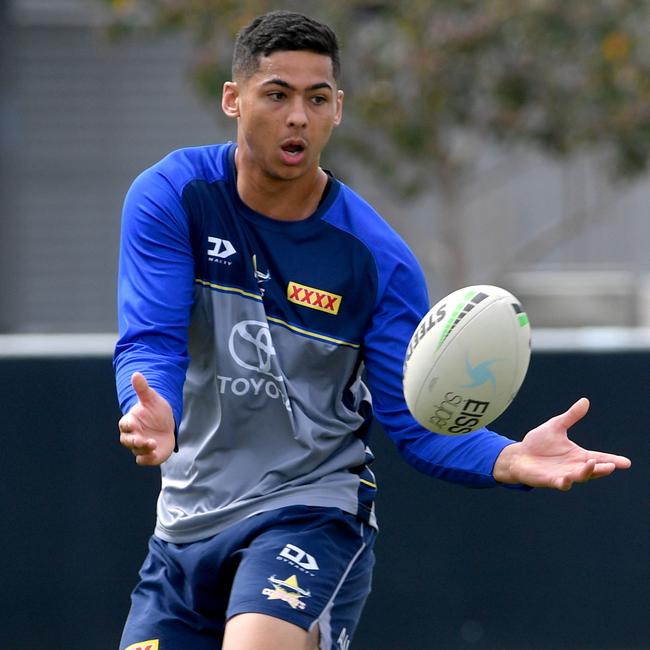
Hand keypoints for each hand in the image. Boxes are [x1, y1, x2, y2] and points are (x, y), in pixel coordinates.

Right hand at [118, 372, 174, 465]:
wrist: (167, 425)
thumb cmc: (156, 411)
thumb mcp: (151, 399)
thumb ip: (142, 389)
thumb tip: (136, 374)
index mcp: (131, 421)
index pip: (124, 424)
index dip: (127, 425)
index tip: (132, 424)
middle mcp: (133, 435)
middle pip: (127, 440)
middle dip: (134, 441)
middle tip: (143, 440)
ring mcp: (140, 446)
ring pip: (136, 451)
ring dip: (144, 449)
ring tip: (154, 444)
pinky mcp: (149, 455)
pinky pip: (143, 460)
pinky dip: (147, 459)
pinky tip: (154, 454)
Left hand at [493, 397, 630, 489]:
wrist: (519, 455)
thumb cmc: (538, 443)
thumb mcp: (556, 426)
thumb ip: (571, 416)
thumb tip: (585, 401)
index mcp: (577, 455)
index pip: (599, 458)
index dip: (612, 460)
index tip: (626, 462)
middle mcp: (573, 467)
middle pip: (592, 470)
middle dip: (602, 468)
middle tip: (612, 465)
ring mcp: (563, 475)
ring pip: (578, 477)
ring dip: (586, 472)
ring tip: (592, 464)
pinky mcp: (550, 480)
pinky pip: (560, 484)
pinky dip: (564, 482)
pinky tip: (567, 479)